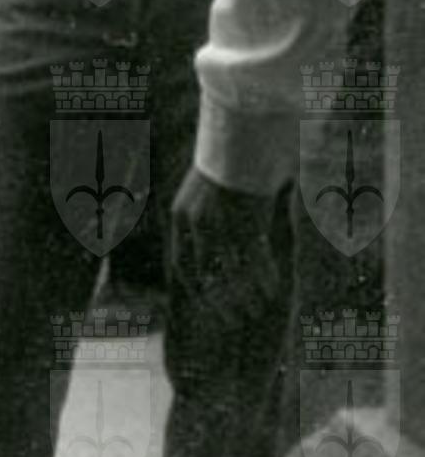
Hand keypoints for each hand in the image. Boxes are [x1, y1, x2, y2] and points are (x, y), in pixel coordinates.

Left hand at [170, 166, 287, 332]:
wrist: (240, 134)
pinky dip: (264, 279)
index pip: (182, 264)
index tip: (204, 306)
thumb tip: (199, 233)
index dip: (195, 289)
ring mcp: (223, 225)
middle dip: (219, 302)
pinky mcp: (247, 222)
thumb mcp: (203, 189)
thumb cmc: (224, 160)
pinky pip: (256, 261)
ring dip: (245, 297)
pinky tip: (274, 292)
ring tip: (256, 313)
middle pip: (205, 276)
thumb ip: (200, 214)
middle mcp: (196, 225)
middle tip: (231, 322)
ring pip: (233, 274)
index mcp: (182, 216)